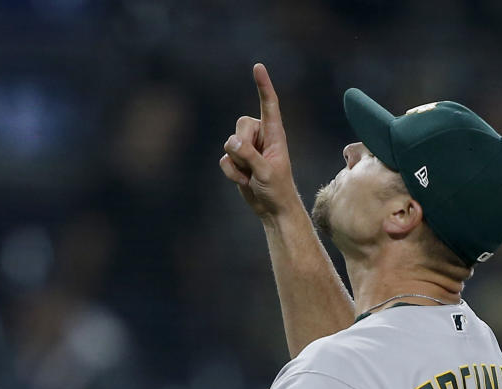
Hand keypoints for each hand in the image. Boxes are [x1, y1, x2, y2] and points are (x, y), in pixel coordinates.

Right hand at [219, 63, 299, 219]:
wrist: (272, 209)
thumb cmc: (277, 189)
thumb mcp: (266, 172)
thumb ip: (249, 155)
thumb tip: (230, 144)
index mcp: (275, 134)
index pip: (269, 104)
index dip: (263, 86)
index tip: (258, 67)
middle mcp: (260, 136)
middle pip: (240, 126)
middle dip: (241, 146)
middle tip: (253, 165)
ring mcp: (247, 148)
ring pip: (229, 144)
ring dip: (237, 165)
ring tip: (251, 175)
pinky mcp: (237, 160)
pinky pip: (224, 160)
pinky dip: (231, 173)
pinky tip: (244, 181)